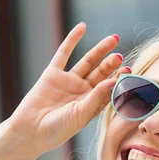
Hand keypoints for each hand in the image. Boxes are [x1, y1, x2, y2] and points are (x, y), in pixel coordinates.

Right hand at [7, 22, 129, 153]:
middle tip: (120, 56)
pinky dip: (72, 39)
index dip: (119, 79)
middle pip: (100, 73)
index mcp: (91, 104)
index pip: (109, 88)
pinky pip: (64, 53)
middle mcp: (81, 92)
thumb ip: (96, 98)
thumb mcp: (81, 115)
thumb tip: (113, 81)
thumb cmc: (57, 130)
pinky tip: (82, 27)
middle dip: (111, 63)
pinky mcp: (53, 74)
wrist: (30, 131)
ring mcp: (68, 81)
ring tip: (113, 39)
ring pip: (87, 61)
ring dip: (100, 50)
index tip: (128, 71)